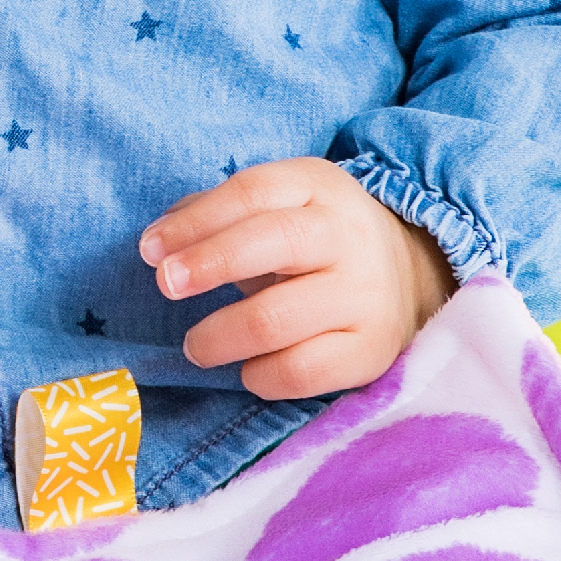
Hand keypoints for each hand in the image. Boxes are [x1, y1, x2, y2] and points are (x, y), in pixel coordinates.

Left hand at [141, 158, 456, 399]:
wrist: (410, 278)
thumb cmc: (314, 241)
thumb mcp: (277, 206)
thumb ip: (216, 213)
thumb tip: (159, 240)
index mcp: (317, 186)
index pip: (251, 192)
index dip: (195, 222)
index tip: (150, 250)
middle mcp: (347, 235)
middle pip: (272, 242)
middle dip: (208, 264)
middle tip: (166, 286)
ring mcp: (364, 295)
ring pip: (277, 318)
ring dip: (220, 336)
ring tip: (196, 346)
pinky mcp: (371, 350)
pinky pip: (301, 371)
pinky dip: (261, 375)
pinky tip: (248, 369)